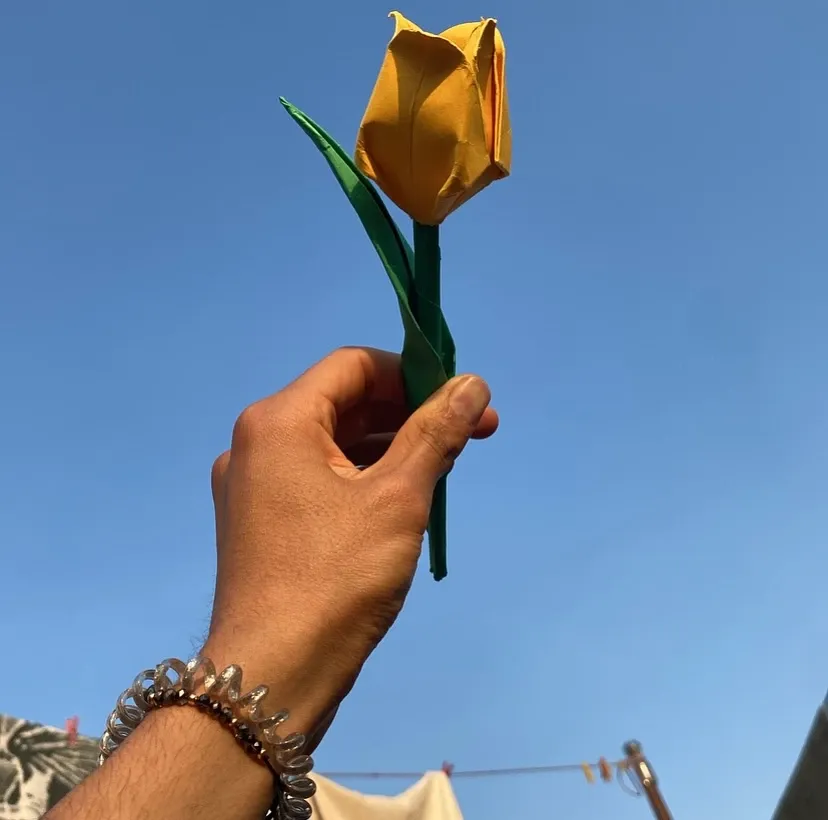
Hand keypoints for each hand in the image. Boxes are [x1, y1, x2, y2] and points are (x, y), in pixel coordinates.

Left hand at [204, 347, 497, 740]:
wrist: (271, 675)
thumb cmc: (337, 576)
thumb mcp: (398, 497)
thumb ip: (436, 431)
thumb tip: (472, 384)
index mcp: (279, 421)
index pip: (354, 366)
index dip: (413, 373)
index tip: (461, 400)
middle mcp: (256, 443)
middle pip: (343, 404)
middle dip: (410, 414)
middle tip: (470, 435)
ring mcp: (252, 486)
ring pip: (332, 445)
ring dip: (390, 448)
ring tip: (443, 471)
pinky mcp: (259, 522)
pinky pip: (317, 480)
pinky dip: (362, 480)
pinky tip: (402, 502)